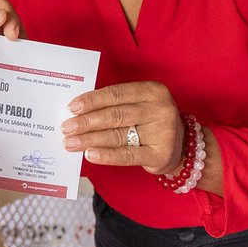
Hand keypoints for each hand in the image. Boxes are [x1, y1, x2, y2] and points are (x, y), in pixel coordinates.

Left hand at [61, 81, 184, 173]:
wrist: (181, 147)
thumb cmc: (149, 122)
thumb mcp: (138, 105)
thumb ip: (114, 106)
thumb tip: (77, 113)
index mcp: (152, 90)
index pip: (116, 94)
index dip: (92, 100)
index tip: (71, 107)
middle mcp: (160, 109)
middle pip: (115, 115)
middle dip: (86, 122)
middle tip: (66, 128)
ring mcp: (163, 132)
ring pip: (118, 135)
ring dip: (90, 139)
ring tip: (70, 142)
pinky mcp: (160, 154)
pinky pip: (128, 155)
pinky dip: (106, 155)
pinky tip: (90, 155)